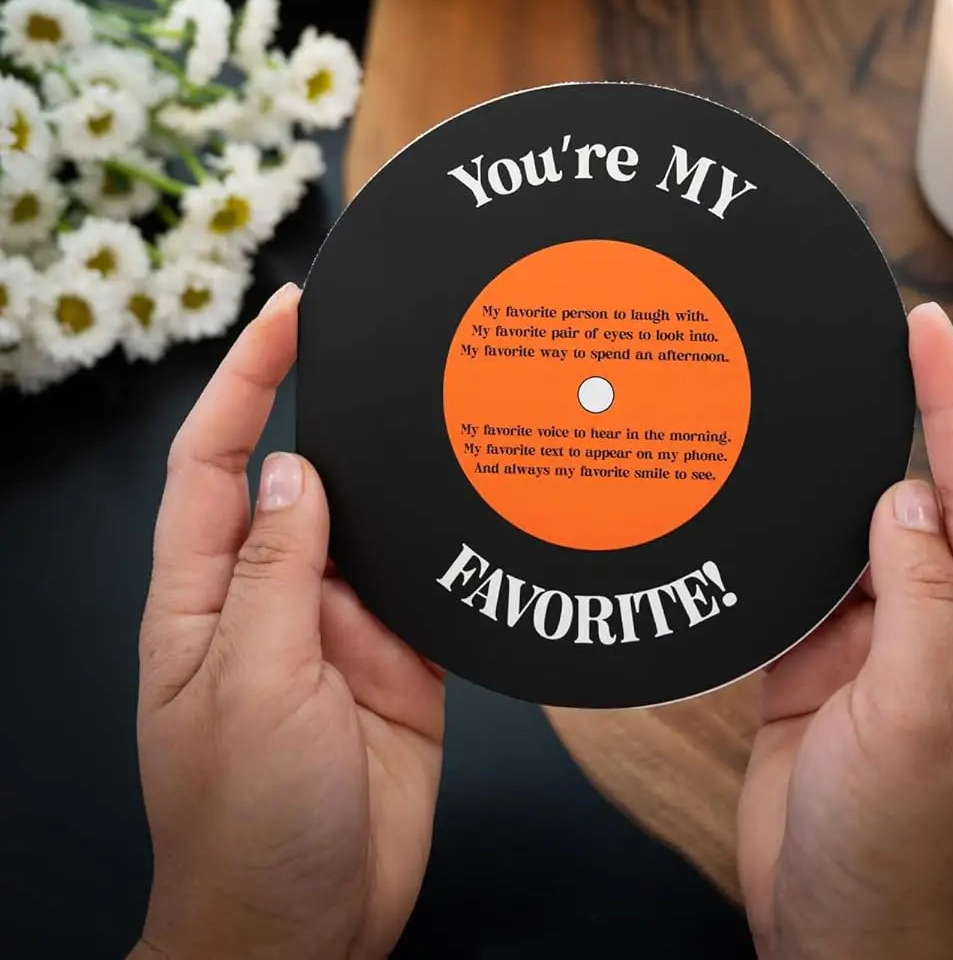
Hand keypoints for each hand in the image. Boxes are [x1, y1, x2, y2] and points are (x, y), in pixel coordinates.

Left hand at [132, 284, 443, 959]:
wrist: (308, 932)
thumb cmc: (244, 828)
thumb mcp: (252, 687)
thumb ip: (277, 572)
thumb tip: (297, 468)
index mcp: (204, 599)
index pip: (217, 461)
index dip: (246, 380)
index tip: (288, 315)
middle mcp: (271, 599)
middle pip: (302, 478)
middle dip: (334, 407)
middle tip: (389, 339)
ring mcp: (339, 629)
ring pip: (373, 523)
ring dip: (404, 474)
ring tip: (451, 409)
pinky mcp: (402, 661)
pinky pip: (430, 582)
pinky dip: (454, 544)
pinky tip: (487, 506)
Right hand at [737, 302, 952, 959]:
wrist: (832, 937)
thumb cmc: (901, 852)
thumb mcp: (920, 717)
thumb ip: (917, 596)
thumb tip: (905, 496)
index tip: (926, 329)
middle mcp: (950, 628)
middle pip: (924, 499)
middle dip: (898, 421)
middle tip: (866, 337)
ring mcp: (884, 644)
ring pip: (859, 533)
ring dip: (831, 479)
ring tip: (805, 401)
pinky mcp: (826, 662)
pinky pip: (808, 577)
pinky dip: (786, 538)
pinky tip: (766, 496)